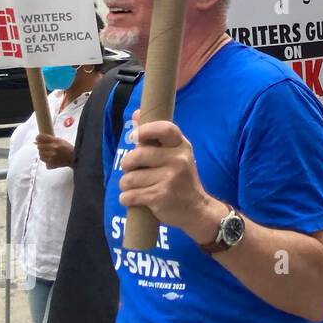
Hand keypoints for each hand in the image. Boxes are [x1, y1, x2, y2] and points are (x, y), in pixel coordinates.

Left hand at [35, 134, 74, 168]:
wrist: (74, 158)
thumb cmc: (68, 149)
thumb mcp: (61, 141)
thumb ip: (51, 139)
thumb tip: (38, 140)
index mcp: (56, 141)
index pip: (42, 137)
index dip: (38, 137)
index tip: (37, 138)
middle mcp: (54, 147)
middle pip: (39, 146)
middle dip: (40, 146)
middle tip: (42, 146)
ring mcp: (52, 155)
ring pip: (40, 153)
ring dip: (41, 152)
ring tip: (46, 152)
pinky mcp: (51, 162)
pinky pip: (42, 159)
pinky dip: (43, 158)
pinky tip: (47, 157)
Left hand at [118, 111, 214, 241]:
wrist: (196, 209)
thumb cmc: (180, 178)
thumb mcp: (175, 155)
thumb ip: (154, 136)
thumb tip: (137, 113)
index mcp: (182, 146)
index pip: (165, 128)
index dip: (145, 130)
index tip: (134, 137)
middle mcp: (178, 160)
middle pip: (137, 156)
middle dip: (127, 165)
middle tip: (131, 170)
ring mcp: (170, 179)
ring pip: (129, 179)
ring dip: (126, 185)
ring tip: (135, 187)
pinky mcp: (161, 196)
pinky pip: (130, 196)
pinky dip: (127, 199)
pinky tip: (135, 199)